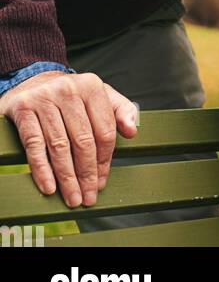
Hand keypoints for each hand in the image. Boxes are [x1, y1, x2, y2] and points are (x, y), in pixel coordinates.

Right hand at [0, 70, 138, 208]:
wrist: (34, 84)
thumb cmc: (72, 97)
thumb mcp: (99, 96)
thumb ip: (121, 111)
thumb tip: (132, 131)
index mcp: (91, 86)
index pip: (104, 130)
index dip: (104, 161)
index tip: (102, 182)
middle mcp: (68, 89)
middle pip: (83, 141)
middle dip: (87, 174)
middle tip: (88, 197)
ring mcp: (44, 98)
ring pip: (60, 146)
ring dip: (67, 178)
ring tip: (73, 198)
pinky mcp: (24, 109)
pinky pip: (35, 145)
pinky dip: (42, 170)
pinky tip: (50, 187)